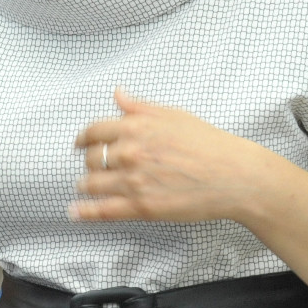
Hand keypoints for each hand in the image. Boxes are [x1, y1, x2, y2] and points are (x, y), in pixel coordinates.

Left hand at [71, 89, 279, 222]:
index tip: (80, 142)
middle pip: (91, 158)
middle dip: (88, 161)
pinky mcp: (141, 207)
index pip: (95, 130)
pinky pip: (103, 210)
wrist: (232, 175)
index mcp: (136, 127)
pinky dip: (84, 212)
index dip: (84, 138)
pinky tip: (74, 213)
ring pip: (92, 183)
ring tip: (83, 187)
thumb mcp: (173, 115)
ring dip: (84, 185)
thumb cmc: (208, 144)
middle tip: (90, 165)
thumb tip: (118, 94)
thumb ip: (140, 107)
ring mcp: (134, 181)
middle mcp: (130, 152)